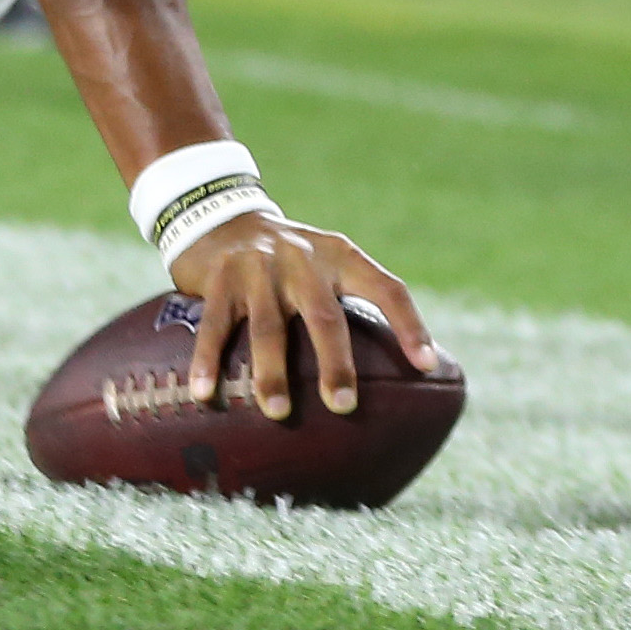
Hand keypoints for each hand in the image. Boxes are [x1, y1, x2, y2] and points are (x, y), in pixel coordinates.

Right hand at [167, 210, 436, 420]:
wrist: (220, 216)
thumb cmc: (286, 263)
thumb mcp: (323, 266)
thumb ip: (346, 305)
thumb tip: (393, 376)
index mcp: (339, 256)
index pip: (386, 287)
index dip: (409, 325)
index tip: (427, 367)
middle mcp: (303, 258)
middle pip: (325, 315)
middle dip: (335, 363)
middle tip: (344, 406)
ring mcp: (259, 268)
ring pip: (269, 326)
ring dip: (272, 373)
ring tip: (278, 413)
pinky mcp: (220, 279)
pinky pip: (215, 326)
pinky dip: (208, 361)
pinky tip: (204, 394)